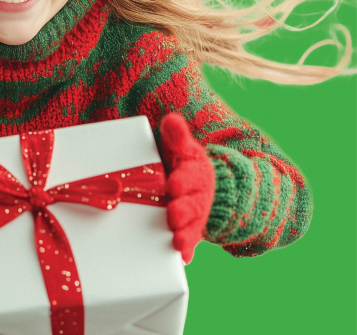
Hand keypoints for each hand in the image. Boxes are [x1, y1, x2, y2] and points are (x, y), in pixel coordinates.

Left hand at [160, 113, 214, 263]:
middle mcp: (198, 196)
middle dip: (183, 210)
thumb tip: (171, 120)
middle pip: (192, 204)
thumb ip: (177, 136)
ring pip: (192, 225)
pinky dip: (187, 249)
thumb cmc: (183, 165)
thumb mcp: (183, 148)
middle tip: (173, 214)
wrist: (203, 187)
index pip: (191, 176)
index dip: (183, 180)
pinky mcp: (191, 231)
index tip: (173, 184)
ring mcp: (196, 216)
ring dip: (185, 233)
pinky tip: (183, 256)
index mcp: (195, 173)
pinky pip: (190, 241)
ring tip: (177, 240)